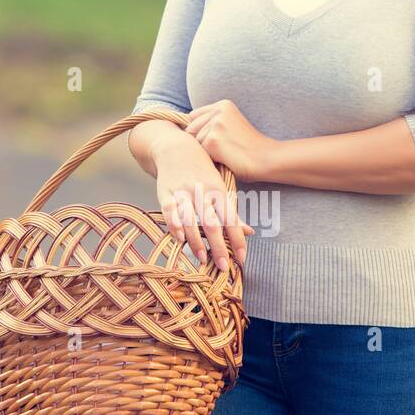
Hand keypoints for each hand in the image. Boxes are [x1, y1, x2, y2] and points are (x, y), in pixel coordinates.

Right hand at [153, 133, 253, 271]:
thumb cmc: (202, 170)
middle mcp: (202, 192)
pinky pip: (170, 211)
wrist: (176, 147)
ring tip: (202, 259)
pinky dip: (175, 225)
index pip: (231, 219)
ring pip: (191, 220)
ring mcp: (183, 192)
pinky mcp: (165, 193)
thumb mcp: (220, 187)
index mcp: (219, 191)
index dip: (237, 240)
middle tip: (224, 267)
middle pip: (212, 223)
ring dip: (197, 241)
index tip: (242, 259)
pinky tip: (180, 239)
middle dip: (219, 246)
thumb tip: (249, 232)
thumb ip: (232, 211)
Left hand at [184, 100, 275, 181]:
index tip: (215, 141)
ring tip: (226, 154)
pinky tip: (226, 159)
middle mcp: (218, 111)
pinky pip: (199, 153)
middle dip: (200, 142)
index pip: (193, 117)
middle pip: (190, 130)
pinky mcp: (212, 140)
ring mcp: (215, 124)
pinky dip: (209, 160)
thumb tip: (185, 131)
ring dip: (205, 152)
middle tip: (223, 150)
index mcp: (223, 105)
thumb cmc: (249, 147)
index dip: (199, 132)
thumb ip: (211, 123)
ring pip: (194, 143)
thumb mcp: (231, 126)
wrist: (266, 159)